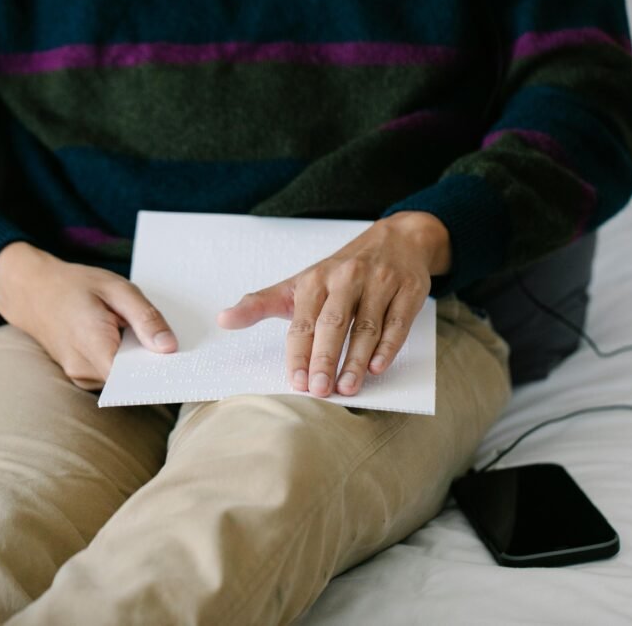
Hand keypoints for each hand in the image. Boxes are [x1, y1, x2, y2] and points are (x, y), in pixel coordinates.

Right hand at [0, 242, 177, 390]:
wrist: (30, 290)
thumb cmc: (73, 285)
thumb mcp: (116, 288)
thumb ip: (144, 318)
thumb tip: (169, 348)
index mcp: (92, 344)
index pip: (135, 379)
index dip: (162, 375)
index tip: (187, 368)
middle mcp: (84, 369)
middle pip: (132, 381)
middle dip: (156, 368)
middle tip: (182, 352)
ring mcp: (80, 376)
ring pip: (124, 380)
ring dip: (140, 364)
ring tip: (155, 342)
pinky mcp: (81, 375)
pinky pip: (113, 376)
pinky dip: (127, 363)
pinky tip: (135, 345)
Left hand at [217, 211, 450, 397]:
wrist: (397, 240)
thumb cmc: (341, 272)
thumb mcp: (299, 283)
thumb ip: (261, 303)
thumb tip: (222, 320)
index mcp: (316, 279)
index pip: (303, 321)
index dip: (299, 354)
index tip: (297, 382)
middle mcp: (347, 278)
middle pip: (333, 323)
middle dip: (325, 358)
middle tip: (320, 390)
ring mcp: (380, 283)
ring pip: (367, 326)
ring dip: (356, 360)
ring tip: (347, 387)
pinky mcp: (409, 290)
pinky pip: (398, 323)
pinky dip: (388, 347)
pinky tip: (377, 368)